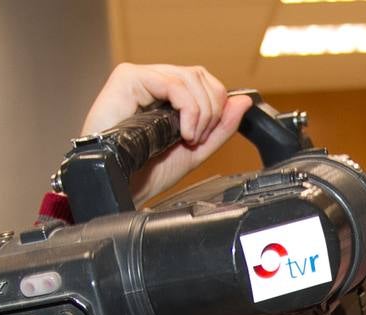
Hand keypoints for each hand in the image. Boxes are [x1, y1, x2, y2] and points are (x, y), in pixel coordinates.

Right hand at [81, 63, 251, 204]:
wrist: (121, 188)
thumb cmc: (147, 172)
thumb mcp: (196, 151)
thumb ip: (221, 127)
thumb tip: (244, 101)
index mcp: (168, 96)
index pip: (205, 82)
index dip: (217, 106)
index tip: (206, 136)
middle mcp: (154, 82)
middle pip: (200, 76)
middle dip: (211, 110)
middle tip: (197, 139)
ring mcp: (140, 77)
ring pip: (189, 77)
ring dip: (200, 112)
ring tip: (188, 138)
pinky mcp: (127, 78)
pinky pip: (171, 82)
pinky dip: (187, 108)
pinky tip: (181, 132)